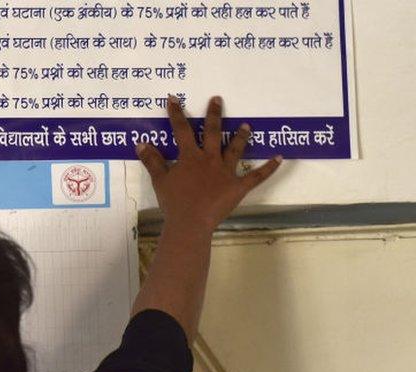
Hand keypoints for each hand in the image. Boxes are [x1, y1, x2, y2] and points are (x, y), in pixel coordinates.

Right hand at [137, 95, 282, 233]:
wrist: (190, 222)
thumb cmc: (173, 202)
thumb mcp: (159, 180)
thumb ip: (152, 161)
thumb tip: (141, 144)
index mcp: (190, 157)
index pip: (182, 130)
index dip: (177, 114)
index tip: (174, 99)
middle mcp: (210, 159)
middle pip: (213, 132)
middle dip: (214, 114)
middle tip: (217, 99)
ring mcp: (226, 172)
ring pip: (235, 149)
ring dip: (241, 136)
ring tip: (246, 126)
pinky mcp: (238, 186)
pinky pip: (256, 176)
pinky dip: (269, 167)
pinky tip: (280, 158)